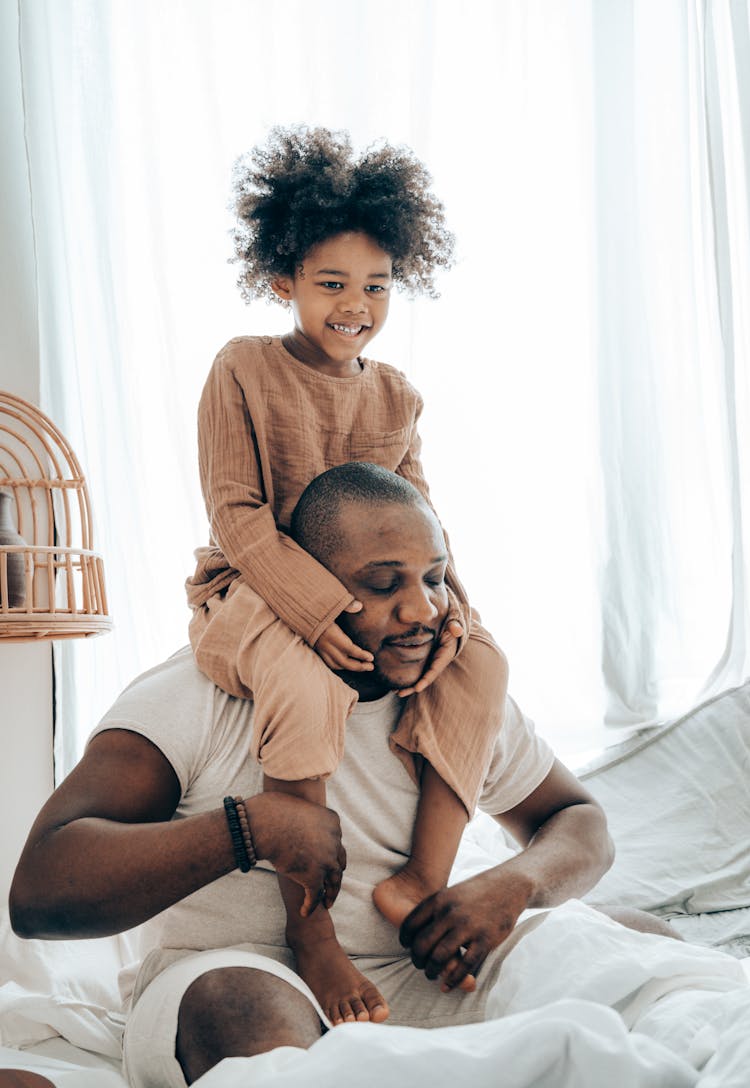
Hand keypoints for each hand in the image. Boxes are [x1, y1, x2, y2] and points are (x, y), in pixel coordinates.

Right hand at [245, 792, 346, 914]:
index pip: (336, 841)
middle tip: (331, 886)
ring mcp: (326, 859)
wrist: (264, 823)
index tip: (326, 862)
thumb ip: (300, 813)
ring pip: (333, 881)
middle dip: (335, 874)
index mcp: (332, 821)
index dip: (331, 853)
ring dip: (330, 893)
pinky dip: (311, 906)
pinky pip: (315, 895)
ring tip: (327, 904)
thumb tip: (288, 811)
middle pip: (338, 861)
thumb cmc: (270, 810)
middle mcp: (334, 840)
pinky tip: (305, 912)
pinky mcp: (314, 876)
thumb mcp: (295, 804)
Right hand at [314, 601, 373, 671]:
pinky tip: (346, 664)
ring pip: (335, 664)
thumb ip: (346, 605)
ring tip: (362, 667)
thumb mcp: (330, 603)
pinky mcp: (316, 648)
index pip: (348, 648)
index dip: (361, 655)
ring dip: (349, 667)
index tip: (371, 657)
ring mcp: (319, 647)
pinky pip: (328, 661)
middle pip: (343, 661)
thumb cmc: (316, 606)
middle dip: (358, 666)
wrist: (297, 609)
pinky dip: (338, 665)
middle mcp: (324, 643)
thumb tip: (360, 606)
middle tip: (371, 666)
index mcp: (330, 633)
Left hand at [397, 618, 462, 696]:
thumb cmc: (450, 624)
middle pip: (425, 678)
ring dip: (407, 685)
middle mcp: (437, 661)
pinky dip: (406, 676)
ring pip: (418, 676)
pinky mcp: (423, 658)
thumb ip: (455, 626)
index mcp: (445, 655)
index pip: (435, 670)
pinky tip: (394, 681)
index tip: (417, 688)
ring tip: (394, 691)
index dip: (426, 680)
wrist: (448, 624)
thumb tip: (457, 630)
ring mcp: (429, 661)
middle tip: (399, 693)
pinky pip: (414, 669)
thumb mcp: (454, 623)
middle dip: (413, 687)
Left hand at [398, 866, 530, 990]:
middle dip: (417, 959)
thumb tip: (415, 930)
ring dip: (432, 971)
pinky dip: (453, 979)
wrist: (508, 885)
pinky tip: (447, 985)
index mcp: (439, 899)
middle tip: (419, 965)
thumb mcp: (451, 892)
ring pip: (440, 957)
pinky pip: (465, 966)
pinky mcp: (485, 940)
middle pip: (422, 944)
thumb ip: (435, 910)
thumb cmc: (476, 891)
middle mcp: (450, 913)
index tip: (407, 947)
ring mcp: (468, 927)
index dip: (405, 939)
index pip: (411, 924)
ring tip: (431, 975)